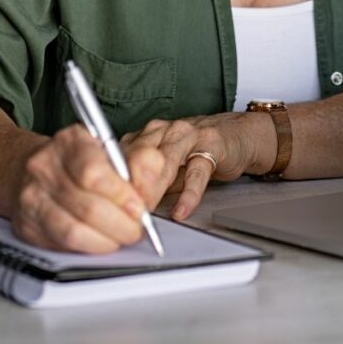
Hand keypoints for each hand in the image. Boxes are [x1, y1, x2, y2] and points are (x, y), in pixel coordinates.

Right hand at [1, 124, 165, 253]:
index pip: (93, 172)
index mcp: (69, 141)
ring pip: (73, 231)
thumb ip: (139, 163)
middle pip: (87, 206)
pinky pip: (61, 246)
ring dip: (106, 241)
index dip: (121, 196)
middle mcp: (45, 166)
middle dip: (120, 225)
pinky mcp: (26, 225)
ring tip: (120, 237)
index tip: (139, 208)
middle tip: (136, 229)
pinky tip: (99, 241)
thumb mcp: (111, 149)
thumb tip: (149, 188)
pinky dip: (87, 248)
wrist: (32, 168)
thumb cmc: (79, 160)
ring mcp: (32, 197)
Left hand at [122, 112, 276, 221]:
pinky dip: (188, 194)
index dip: (113, 182)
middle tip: (124, 213)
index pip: (122, 156)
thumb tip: (121, 209)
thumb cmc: (195, 152)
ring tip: (146, 211)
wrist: (235, 135)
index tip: (107, 206)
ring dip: (153, 188)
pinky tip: (181, 210)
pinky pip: (197, 171)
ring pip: (165, 160)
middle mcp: (164, 130)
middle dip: (130, 187)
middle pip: (139, 156)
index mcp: (147, 134)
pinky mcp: (211, 146)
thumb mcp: (165, 168)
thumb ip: (145, 182)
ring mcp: (187, 135)